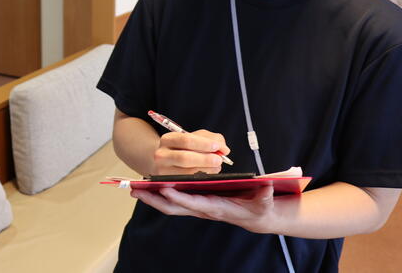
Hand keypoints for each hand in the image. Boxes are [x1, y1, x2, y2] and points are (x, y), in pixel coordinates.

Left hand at [130, 184, 276, 233]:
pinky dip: (160, 196)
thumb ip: (265, 194)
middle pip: (174, 207)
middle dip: (154, 200)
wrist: (257, 217)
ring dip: (152, 198)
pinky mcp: (196, 204)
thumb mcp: (265, 201)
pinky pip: (174, 202)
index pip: (194, 203)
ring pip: (170, 206)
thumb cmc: (260, 207)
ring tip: (134, 189)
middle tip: (135, 190)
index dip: (179, 197)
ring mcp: (197, 207)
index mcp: (216, 207)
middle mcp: (203, 209)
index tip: (164, 188)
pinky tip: (149, 188)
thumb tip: (266, 185)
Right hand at [153, 130, 230, 174]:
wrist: (167, 163)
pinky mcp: (168, 184)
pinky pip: (188, 181)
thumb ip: (211, 139)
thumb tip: (223, 149)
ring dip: (207, 169)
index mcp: (167, 139)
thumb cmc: (185, 149)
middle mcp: (161, 155)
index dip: (203, 143)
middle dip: (205, 159)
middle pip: (184, 158)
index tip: (217, 146)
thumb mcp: (195, 138)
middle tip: (219, 159)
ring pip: (187, 172)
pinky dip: (202, 177)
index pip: (186, 140)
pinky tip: (209, 173)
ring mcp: (163, 171)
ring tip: (217, 166)